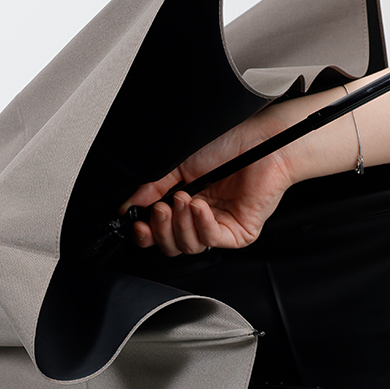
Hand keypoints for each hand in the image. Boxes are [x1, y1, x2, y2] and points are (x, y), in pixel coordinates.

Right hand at [122, 89, 346, 255]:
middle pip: (171, 245)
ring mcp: (220, 226)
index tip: (136, 223)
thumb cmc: (228, 145)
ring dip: (181, 224)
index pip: (160, 232)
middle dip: (161, 230)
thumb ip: (152, 187)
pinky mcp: (239, 233)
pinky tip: (200, 206)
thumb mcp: (178, 166)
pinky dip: (202, 224)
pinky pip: (212, 240)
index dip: (146, 233)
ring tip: (184, 199)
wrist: (261, 142)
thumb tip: (128, 206)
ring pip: (190, 246)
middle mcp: (202, 218)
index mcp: (185, 203)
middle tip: (160, 209)